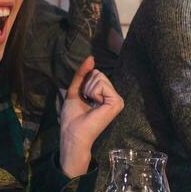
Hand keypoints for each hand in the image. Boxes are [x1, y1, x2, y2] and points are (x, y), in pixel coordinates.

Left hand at [59, 57, 123, 176]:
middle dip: (87, 86)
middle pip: (98, 74)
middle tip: (86, 102)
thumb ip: (83, 74)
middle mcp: (114, 96)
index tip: (83, 99)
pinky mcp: (117, 102)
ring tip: (90, 105)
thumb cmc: (73, 117)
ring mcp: (117, 100)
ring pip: (99, 77)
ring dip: (88, 90)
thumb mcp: (76, 90)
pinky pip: (101, 84)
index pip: (96, 73)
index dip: (84, 84)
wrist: (73, 133)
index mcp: (106, 95)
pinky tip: (95, 106)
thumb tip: (91, 57)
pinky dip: (92, 93)